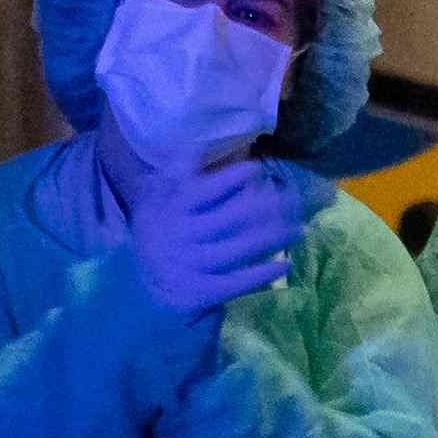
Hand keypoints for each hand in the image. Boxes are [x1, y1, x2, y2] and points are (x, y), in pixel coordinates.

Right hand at [128, 159, 296, 317]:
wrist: (138, 291)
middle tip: (295, 203)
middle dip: (269, 209)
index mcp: (168, 208)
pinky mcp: (198, 291)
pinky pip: (236, 282)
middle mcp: (178, 234)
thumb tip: (197, 145)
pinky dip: (262, 273)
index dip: (230, 179)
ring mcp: (189, 263)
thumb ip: (174, 175)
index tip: (258, 170)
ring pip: (239, 248)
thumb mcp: (155, 203)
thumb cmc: (158, 238)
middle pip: (232, 218)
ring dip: (273, 238)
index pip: (201, 190)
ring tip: (299, 230)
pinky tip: (285, 264)